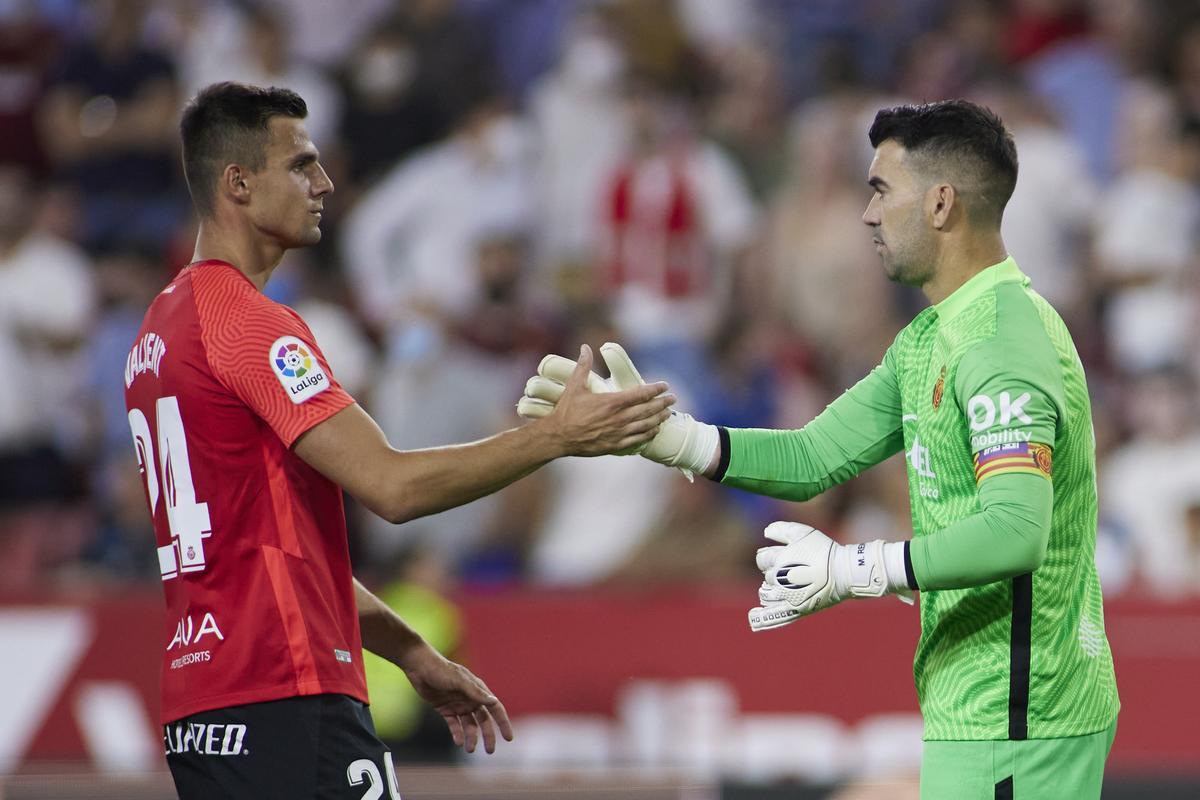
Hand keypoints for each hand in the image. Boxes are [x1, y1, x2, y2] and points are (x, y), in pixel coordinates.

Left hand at [399, 643, 513, 753]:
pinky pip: (454, 725)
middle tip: (490, 751)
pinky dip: (457, 734)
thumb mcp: (459, 681)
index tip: (508, 738)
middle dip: (488, 735)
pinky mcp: (445, 709)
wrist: (420, 668)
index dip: (503, 723)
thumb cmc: (442, 671)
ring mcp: (458, 705)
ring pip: (469, 725)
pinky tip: (458, 742)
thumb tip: (494, 702)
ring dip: (471, 737)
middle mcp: (470, 699)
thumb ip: (476, 692)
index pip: (495, 708)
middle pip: (483, 721)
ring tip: (469, 749)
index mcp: (478, 690)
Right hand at [534, 344, 676, 456]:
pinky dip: (648, 434)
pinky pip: (637, 439)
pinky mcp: (615, 445)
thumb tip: (585, 347)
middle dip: (662, 403)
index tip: (664, 385)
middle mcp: (619, 418)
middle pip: (648, 410)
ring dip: (659, 418)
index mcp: (612, 402)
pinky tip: (654, 431)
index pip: (641, 394)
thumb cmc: (566, 411)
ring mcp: (618, 433)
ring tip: (668, 414)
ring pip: (646, 425)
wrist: (558, 436)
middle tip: (673, 398)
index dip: (655, 389)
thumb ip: (583, 366)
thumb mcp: (574, 386)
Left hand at [749, 521, 902, 631]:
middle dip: (775, 574)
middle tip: (793, 572)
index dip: (770, 558)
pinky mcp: (795, 609)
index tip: (782, 558)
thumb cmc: (824, 551)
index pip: (762, 559)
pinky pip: (774, 616)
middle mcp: (778, 578)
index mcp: (779, 559)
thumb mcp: (804, 533)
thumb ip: (782, 530)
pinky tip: (753, 617)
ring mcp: (786, 595)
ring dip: (770, 591)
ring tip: (785, 588)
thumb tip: (765, 532)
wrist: (844, 572)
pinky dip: (762, 618)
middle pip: (766, 577)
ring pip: (766, 595)